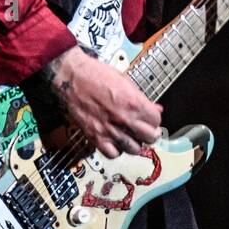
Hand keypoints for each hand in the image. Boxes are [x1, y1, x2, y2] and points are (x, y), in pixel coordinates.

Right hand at [42, 45, 163, 158]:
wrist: (72, 77)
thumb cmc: (96, 74)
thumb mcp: (125, 81)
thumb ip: (141, 98)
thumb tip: (155, 108)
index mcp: (133, 103)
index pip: (156, 121)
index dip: (155, 120)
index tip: (151, 119)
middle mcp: (124, 119)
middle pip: (150, 138)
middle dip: (150, 133)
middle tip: (145, 129)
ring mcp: (110, 130)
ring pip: (134, 149)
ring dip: (135, 143)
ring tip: (131, 136)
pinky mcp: (95, 137)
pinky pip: (113, 154)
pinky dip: (116, 150)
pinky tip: (116, 141)